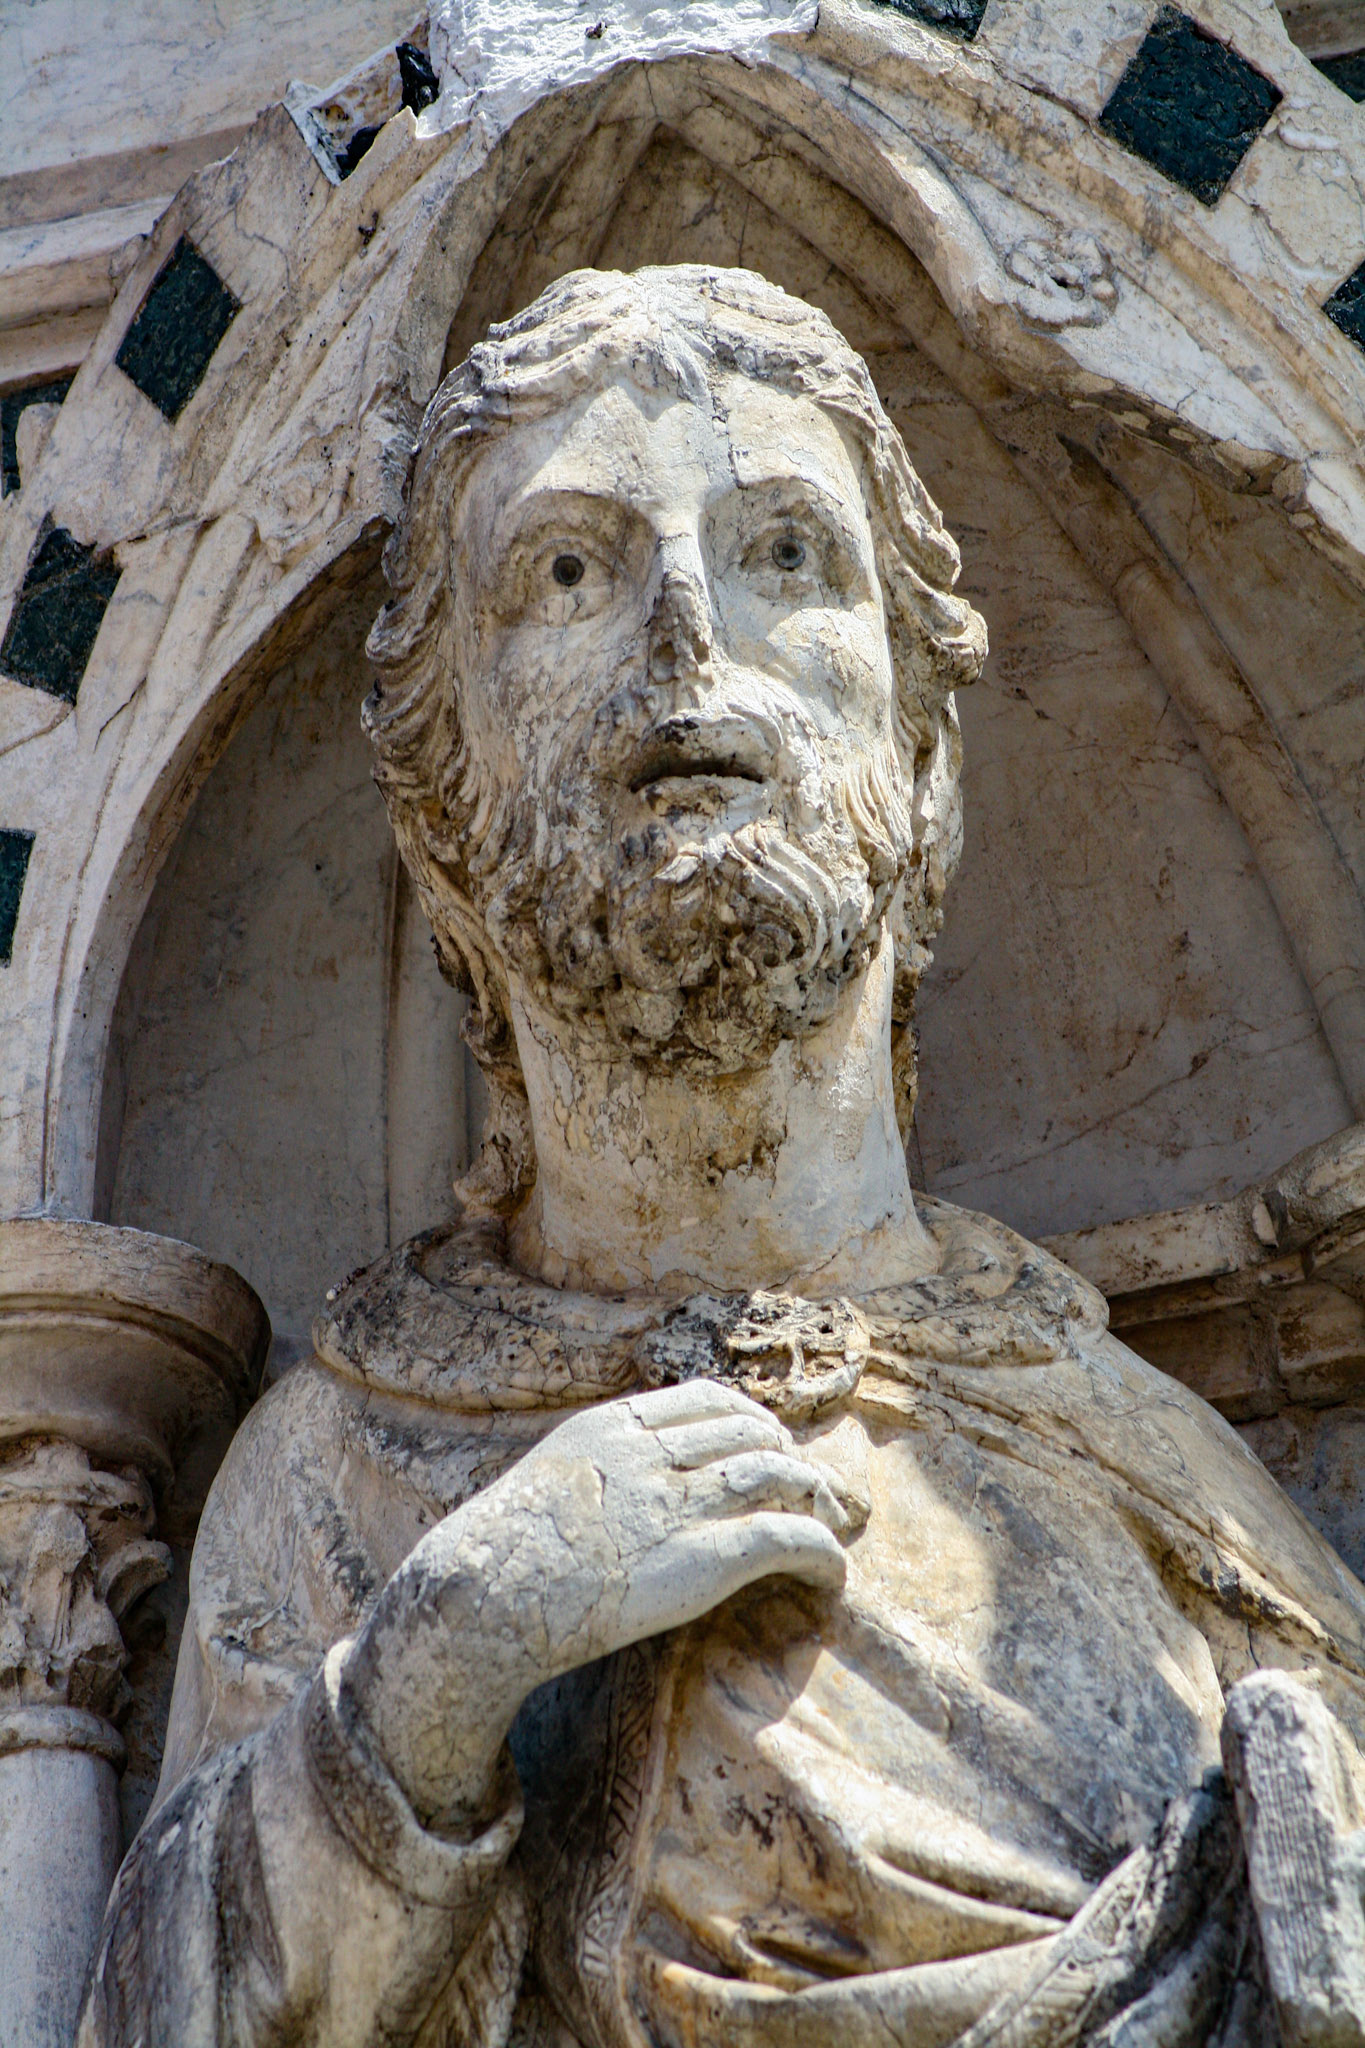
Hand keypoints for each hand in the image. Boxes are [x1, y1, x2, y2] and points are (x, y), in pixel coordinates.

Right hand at [340, 1381, 847, 1827]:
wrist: (482, 1598)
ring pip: (778, 1474)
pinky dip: (822, 1552)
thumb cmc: (502, 1555)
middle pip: (753, 1433)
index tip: (769, 1448)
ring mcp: (677, 1502)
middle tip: (812, 1493)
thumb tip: (634, 1485)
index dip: (753, 1422)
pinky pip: (787, 1537)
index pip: (710, 1398)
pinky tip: (830, 1576)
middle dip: (790, 1459)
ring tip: (829, 1527)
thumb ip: (601, 1467)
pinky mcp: (701, 1558)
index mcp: (616, 1425)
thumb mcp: (551, 1479)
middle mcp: (652, 1451)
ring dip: (815, 1499)